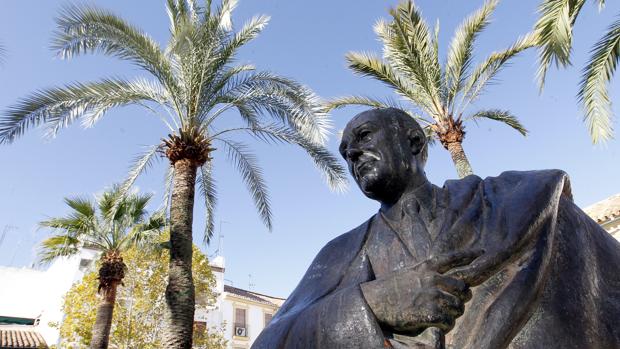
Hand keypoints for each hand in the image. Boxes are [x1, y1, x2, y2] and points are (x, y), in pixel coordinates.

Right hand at [361, 249, 481, 334]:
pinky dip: (446, 325)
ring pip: (458, 306)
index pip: (453, 258)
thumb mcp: (408, 273)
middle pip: (463, 287)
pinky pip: (449, 321)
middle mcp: (432, 279)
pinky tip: (438, 324)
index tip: (482, 252)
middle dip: (462, 296)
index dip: (469, 255)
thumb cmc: (388, 288)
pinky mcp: (429, 313)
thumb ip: (425, 274)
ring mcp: (431, 295)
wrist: (373, 301)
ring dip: (453, 313)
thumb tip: (442, 282)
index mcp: (427, 267)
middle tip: (456, 302)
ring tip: (444, 315)